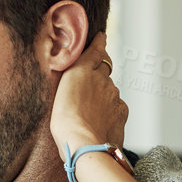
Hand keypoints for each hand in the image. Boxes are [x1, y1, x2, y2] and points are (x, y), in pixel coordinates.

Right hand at [51, 32, 126, 160]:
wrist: (84, 145)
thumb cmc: (64, 123)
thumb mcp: (60, 95)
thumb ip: (73, 81)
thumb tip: (84, 79)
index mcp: (81, 71)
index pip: (96, 51)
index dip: (99, 43)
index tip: (101, 37)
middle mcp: (101, 78)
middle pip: (103, 71)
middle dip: (98, 75)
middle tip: (87, 88)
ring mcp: (114, 94)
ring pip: (110, 91)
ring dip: (102, 97)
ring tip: (89, 114)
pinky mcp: (122, 109)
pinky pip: (117, 106)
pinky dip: (110, 111)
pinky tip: (99, 123)